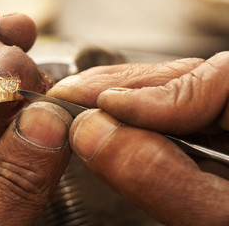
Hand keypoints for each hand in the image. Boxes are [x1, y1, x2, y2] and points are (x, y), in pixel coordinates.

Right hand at [48, 52, 228, 224]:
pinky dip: (139, 114)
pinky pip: (177, 110)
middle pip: (189, 77)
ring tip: (85, 103)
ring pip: (178, 90)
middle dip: (123, 87)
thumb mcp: (212, 220)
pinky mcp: (221, 128)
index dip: (152, 92)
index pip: (218, 80)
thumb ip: (155, 173)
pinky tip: (113, 118)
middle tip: (74, 94)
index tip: (101, 106)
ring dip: (125, 98)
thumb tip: (94, 132)